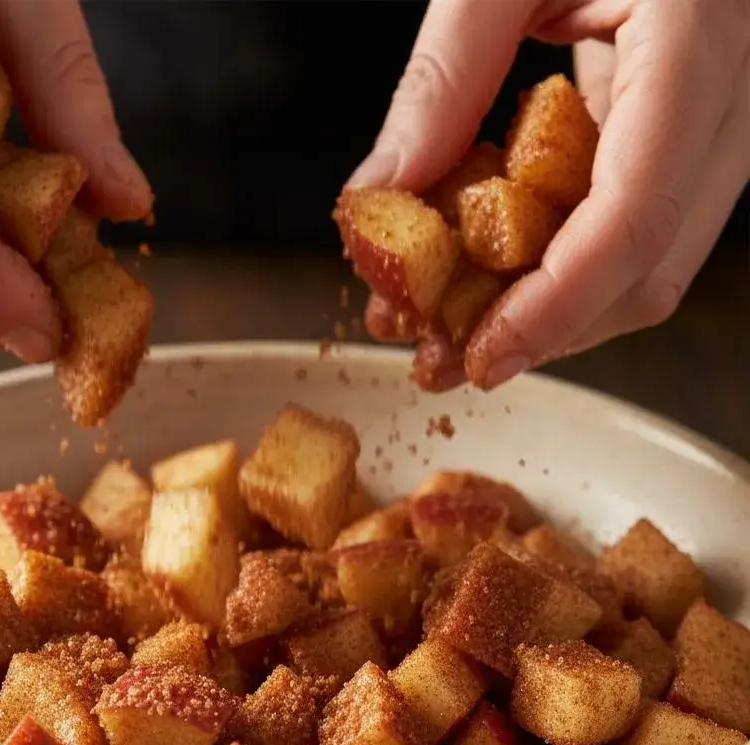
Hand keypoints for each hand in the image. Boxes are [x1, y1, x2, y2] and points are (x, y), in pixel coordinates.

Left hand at [349, 0, 748, 389]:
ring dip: (541, 313)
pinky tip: (481, 276)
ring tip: (442, 326)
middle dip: (540, 332)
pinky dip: (553, 266)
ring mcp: (716, 122)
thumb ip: (442, 81)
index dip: (557, 304)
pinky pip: (626, 227)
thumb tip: (379, 199)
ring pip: (644, 265)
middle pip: (646, 268)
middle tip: (438, 359)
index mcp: (700, 34)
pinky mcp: (682, 136)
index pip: (637, 211)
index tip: (483, 356)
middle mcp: (730, 94)